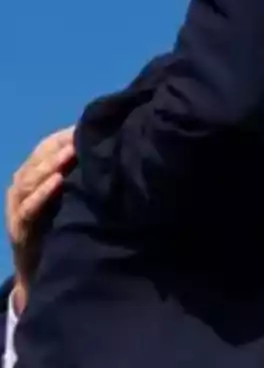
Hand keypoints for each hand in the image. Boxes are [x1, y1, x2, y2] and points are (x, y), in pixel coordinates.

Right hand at [5, 126, 74, 313]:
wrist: (46, 270)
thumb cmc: (65, 225)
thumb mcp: (75, 195)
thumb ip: (85, 174)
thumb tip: (115, 146)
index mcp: (36, 175)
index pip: (48, 147)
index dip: (66, 136)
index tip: (89, 125)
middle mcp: (22, 187)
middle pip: (38, 158)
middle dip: (59, 145)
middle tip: (81, 135)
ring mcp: (18, 207)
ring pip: (29, 179)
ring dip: (50, 164)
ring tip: (71, 152)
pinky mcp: (18, 228)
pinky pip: (28, 206)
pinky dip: (42, 193)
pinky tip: (57, 182)